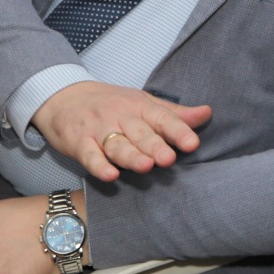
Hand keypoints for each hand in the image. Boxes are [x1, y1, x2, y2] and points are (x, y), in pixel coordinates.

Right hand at [32, 80, 212, 181]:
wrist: (65, 98)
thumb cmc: (112, 104)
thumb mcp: (144, 103)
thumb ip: (174, 114)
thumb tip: (207, 113)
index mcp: (141, 106)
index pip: (162, 118)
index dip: (178, 131)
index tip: (192, 143)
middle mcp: (120, 116)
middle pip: (140, 133)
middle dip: (155, 146)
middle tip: (168, 158)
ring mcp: (99, 129)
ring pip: (117, 145)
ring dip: (131, 156)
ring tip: (146, 166)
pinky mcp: (79, 142)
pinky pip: (90, 155)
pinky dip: (99, 166)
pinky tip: (110, 175)